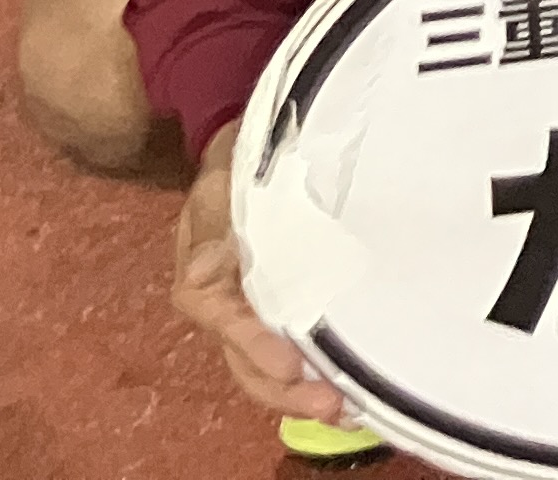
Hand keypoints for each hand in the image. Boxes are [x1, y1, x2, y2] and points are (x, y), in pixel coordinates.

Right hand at [173, 127, 345, 421]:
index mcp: (207, 278)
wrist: (262, 145)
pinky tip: (354, 387)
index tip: (290, 365)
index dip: (255, 346)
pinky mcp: (291, 303)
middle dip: (285, 390)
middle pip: (247, 361)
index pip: (224, 321)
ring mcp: (260, 308)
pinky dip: (321, 369)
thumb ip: (213, 222)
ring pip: (272, 365)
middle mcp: (230, 303)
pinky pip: (299, 345)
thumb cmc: (240, 162)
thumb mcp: (222, 179)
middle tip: (330, 406)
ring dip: (304, 392)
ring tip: (347, 412)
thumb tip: (203, 271)